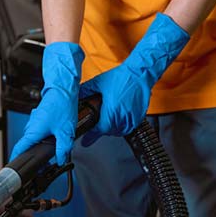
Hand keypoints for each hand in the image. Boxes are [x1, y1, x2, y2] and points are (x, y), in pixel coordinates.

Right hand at [9, 41, 83, 165]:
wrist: (62, 89)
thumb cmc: (61, 106)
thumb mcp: (65, 131)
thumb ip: (63, 148)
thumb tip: (60, 159)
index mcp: (33, 132)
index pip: (19, 149)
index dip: (16, 160)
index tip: (14, 168)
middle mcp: (30, 127)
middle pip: (28, 146)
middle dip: (35, 156)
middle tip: (45, 164)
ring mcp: (34, 122)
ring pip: (34, 139)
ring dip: (41, 145)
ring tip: (54, 150)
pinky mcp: (39, 118)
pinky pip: (38, 132)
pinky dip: (44, 137)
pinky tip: (55, 136)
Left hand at [80, 13, 189, 144]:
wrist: (139, 74)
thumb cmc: (121, 77)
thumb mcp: (99, 83)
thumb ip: (86, 91)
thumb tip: (76, 96)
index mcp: (111, 110)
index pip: (100, 130)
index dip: (91, 137)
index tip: (85, 142)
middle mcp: (122, 116)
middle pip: (109, 131)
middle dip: (101, 129)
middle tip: (97, 122)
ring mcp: (132, 118)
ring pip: (119, 131)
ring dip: (112, 129)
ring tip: (108, 120)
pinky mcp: (139, 117)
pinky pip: (129, 128)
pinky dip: (122, 127)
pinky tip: (119, 119)